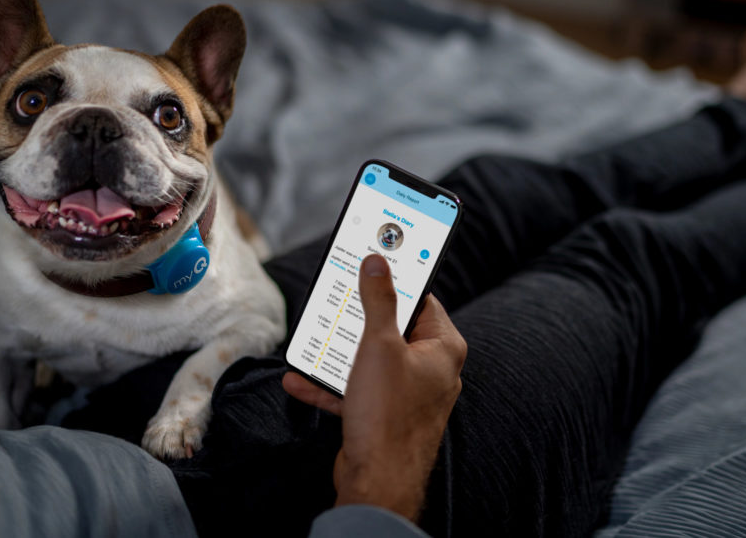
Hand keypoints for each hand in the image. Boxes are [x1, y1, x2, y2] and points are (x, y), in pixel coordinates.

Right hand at [282, 254, 466, 521]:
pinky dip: (334, 384)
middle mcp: (432, 369)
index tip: (371, 266)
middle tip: (335, 301)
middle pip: (393, 328)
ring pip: (372, 360)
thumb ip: (378, 300)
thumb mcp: (379, 345)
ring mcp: (409, 394)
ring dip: (340, 352)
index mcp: (443, 347)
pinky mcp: (387, 415)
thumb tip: (378, 263)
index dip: (395, 282)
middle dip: (358, 319)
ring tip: (314, 340)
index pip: (422, 299)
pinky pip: (359, 390)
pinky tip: (302, 378)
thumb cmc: (388, 414)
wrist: (377, 482)